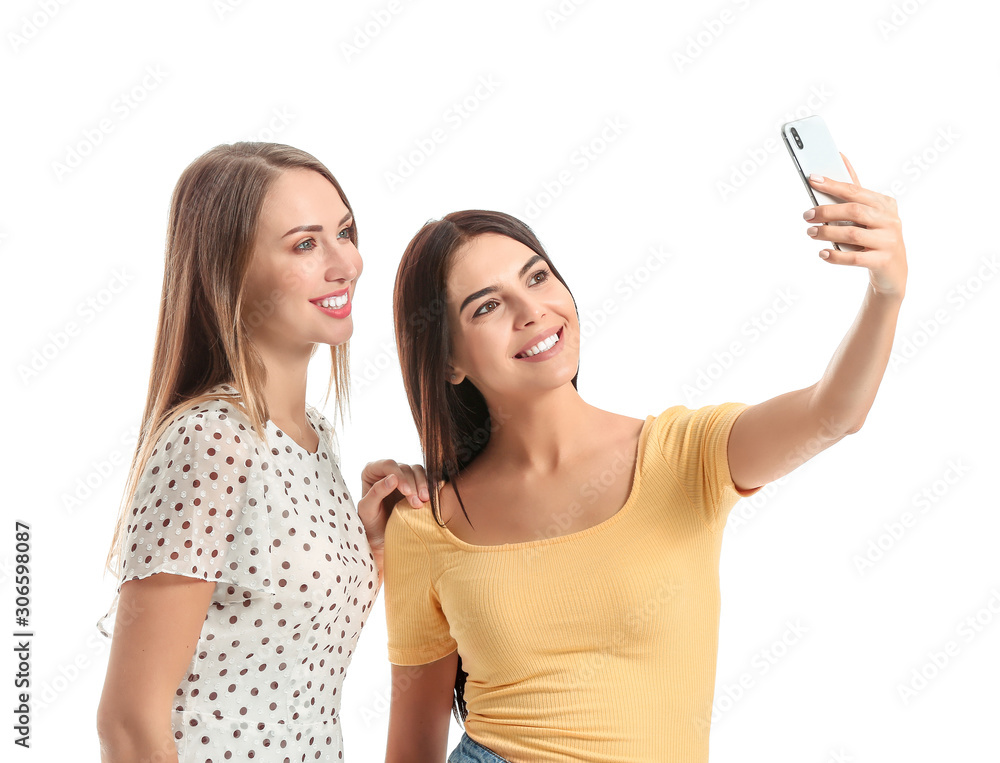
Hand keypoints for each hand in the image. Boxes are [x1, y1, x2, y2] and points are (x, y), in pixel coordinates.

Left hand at [356, 460, 430, 582]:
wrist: (382, 539)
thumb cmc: (371, 525)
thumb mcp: (367, 510)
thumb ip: (376, 492)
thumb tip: (393, 478)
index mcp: (372, 471)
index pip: (388, 464)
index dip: (400, 476)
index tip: (407, 493)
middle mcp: (388, 470)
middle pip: (405, 468)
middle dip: (413, 484)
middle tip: (417, 503)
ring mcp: (403, 476)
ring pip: (417, 471)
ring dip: (423, 485)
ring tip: (424, 501)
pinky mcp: (415, 483)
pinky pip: (426, 478)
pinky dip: (430, 486)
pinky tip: (431, 498)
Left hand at [804, 153, 906, 298]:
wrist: (893, 271)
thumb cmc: (875, 236)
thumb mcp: (869, 212)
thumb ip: (854, 190)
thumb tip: (840, 158)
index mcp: (885, 204)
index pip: (855, 191)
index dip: (833, 185)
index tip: (812, 179)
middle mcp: (890, 220)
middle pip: (854, 211)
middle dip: (826, 211)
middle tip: (806, 215)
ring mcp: (889, 241)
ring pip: (853, 234)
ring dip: (827, 233)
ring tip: (810, 233)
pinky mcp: (883, 261)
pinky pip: (855, 258)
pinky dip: (836, 256)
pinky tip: (822, 253)